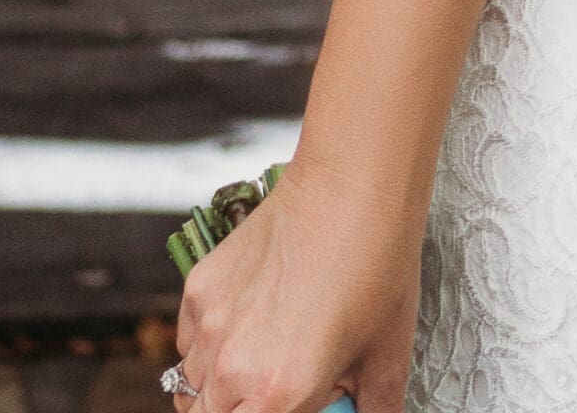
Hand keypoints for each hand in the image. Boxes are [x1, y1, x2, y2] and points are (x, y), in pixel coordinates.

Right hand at [173, 159, 418, 412]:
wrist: (353, 186)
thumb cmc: (377, 264)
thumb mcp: (387, 354)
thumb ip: (374, 406)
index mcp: (280, 394)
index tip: (292, 406)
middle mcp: (234, 367)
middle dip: (239, 412)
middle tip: (273, 394)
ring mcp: (210, 325)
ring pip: (193, 386)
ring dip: (220, 386)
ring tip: (265, 357)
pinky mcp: (199, 287)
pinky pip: (189, 341)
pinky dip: (207, 346)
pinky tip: (249, 322)